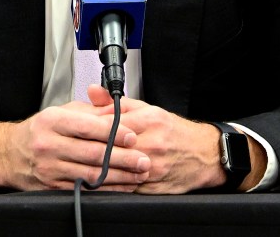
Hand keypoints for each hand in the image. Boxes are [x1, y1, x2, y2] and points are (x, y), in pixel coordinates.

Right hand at [0, 100, 150, 191]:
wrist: (11, 154)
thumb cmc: (41, 130)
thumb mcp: (61, 111)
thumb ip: (91, 111)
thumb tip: (118, 113)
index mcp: (52, 121)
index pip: (87, 126)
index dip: (113, 132)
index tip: (133, 136)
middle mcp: (49, 145)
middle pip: (93, 153)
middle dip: (123, 158)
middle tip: (143, 159)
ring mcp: (50, 168)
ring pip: (91, 174)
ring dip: (120, 176)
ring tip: (138, 174)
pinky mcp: (52, 187)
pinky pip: (84, 189)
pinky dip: (106, 189)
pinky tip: (121, 186)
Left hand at [88, 86, 261, 193]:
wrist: (204, 155)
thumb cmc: (175, 132)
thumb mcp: (148, 109)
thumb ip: (118, 103)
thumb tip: (93, 92)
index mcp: (149, 122)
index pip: (110, 123)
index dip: (90, 126)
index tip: (77, 127)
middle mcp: (152, 144)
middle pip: (111, 147)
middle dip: (90, 147)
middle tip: (75, 147)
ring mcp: (152, 168)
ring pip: (116, 170)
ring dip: (97, 168)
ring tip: (82, 164)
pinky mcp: (153, 186)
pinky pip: (125, 187)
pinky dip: (110, 184)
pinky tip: (99, 180)